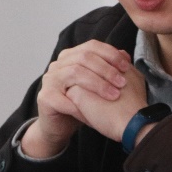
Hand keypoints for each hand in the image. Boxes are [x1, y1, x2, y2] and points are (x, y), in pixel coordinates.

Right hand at [21, 40, 138, 157]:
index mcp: (70, 57)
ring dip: (97, 84)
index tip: (127, 66)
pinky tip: (95, 112)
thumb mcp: (97, 84)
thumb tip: (125, 55)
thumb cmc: (82, 104)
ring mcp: (50, 79)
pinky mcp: (45, 97)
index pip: (91, 46)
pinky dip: (81, 105)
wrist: (61, 126)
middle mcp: (58, 64)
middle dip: (106, 69)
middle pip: (84, 57)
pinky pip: (64, 98)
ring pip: (74, 73)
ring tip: (114, 96)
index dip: (110, 54)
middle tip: (122, 83)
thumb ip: (108, 68)